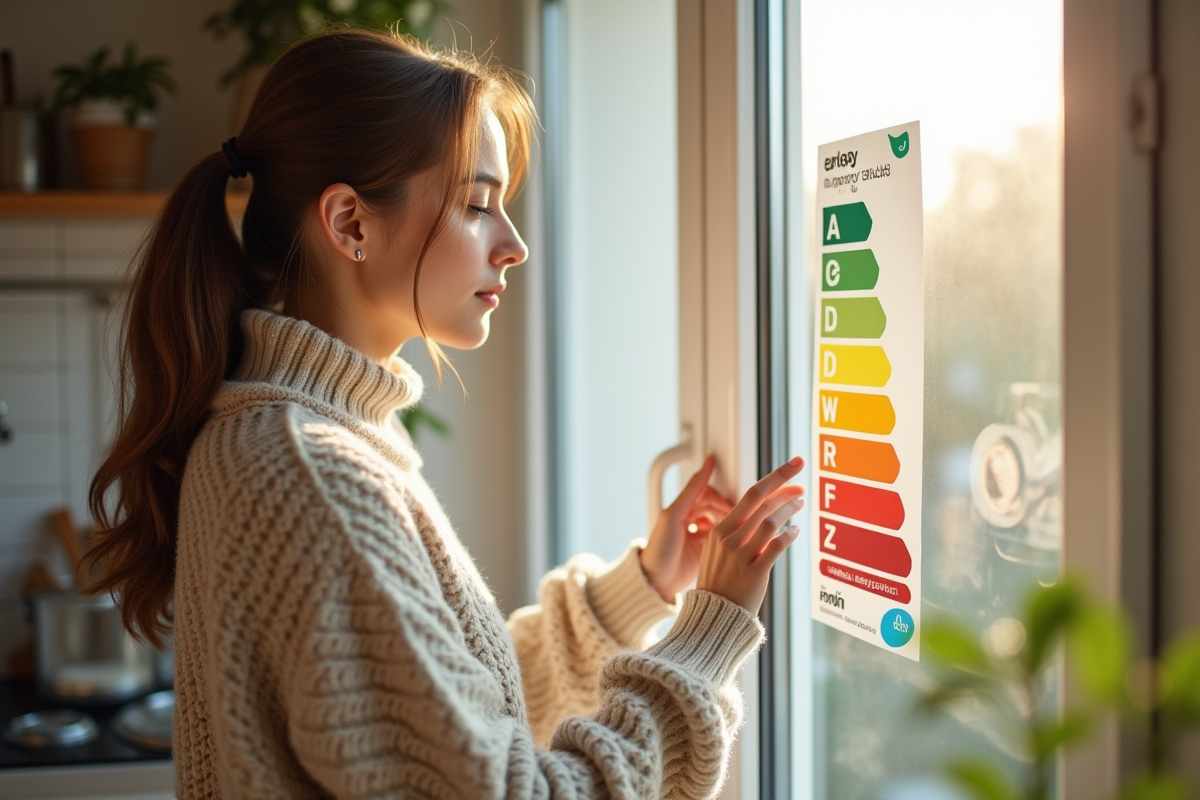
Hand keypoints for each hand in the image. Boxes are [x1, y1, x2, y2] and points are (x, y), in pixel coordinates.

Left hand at [640, 455, 733, 602]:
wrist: (655, 581)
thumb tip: (707, 464)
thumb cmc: (659, 548)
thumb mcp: (673, 516)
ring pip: (721, 522)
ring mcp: (698, 534)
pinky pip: (722, 538)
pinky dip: (729, 537)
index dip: (721, 498)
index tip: (732, 504)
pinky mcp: (704, 550)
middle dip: (729, 511)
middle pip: (717, 507)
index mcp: (682, 508)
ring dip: (730, 524)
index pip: (708, 494)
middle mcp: (691, 518)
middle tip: (740, 520)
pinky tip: (734, 542)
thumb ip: (691, 491)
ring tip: (738, 531)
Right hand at [695, 456, 805, 613]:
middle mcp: (728, 538)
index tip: (790, 467)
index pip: (750, 495)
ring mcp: (740, 555)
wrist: (714, 616)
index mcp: (718, 530)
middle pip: (759, 500)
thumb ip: (737, 532)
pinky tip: (795, 531)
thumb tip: (764, 513)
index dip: (774, 479)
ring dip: (788, 509)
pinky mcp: (754, 572)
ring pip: (769, 521)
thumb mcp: (718, 552)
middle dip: (782, 481)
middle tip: (800, 471)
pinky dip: (788, 535)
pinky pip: (775, 546)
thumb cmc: (720, 584)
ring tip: (800, 503)